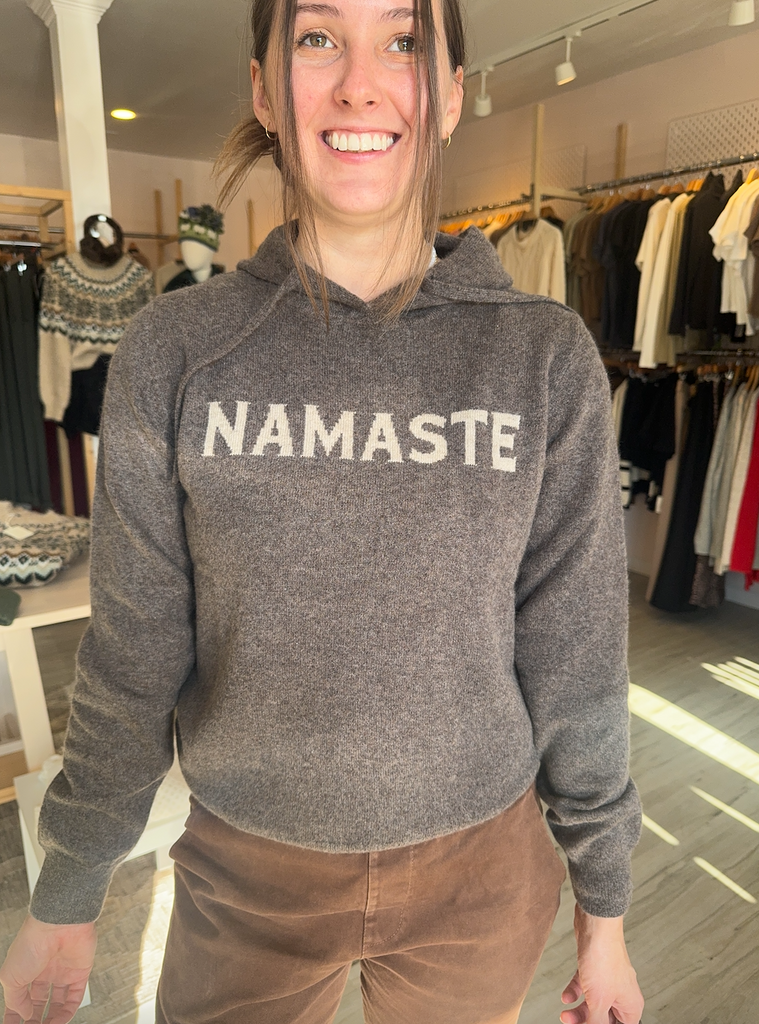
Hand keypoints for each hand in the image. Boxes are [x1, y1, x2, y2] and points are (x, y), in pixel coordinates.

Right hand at [0, 915, 95, 1023]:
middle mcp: (44, 970)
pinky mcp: (80, 971)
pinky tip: (59, 1022)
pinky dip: (68, 1012)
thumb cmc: (32, 943)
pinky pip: (76, 996)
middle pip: (40, 1001)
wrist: (58, 924)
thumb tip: (25, 1015)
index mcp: (26, 969)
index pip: (20, 997)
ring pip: (58, 1002)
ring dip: (52, 1019)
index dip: (16, 1014)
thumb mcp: (11, 977)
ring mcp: (63, 971)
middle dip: (35, 1019)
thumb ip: (16, 1000)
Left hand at [560, 904, 642, 1023]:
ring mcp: (608, 980)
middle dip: (586, 1022)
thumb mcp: (598, 1001)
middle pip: (605, 1019)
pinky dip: (575, 992)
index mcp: (630, 1005)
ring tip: (564, 1014)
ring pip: (594, 1003)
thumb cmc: (604, 958)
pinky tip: (566, 996)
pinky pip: (585, 986)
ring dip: (578, 1011)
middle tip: (569, 1022)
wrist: (595, 924)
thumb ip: (596, 1023)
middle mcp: (622, 994)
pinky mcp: (595, 968)